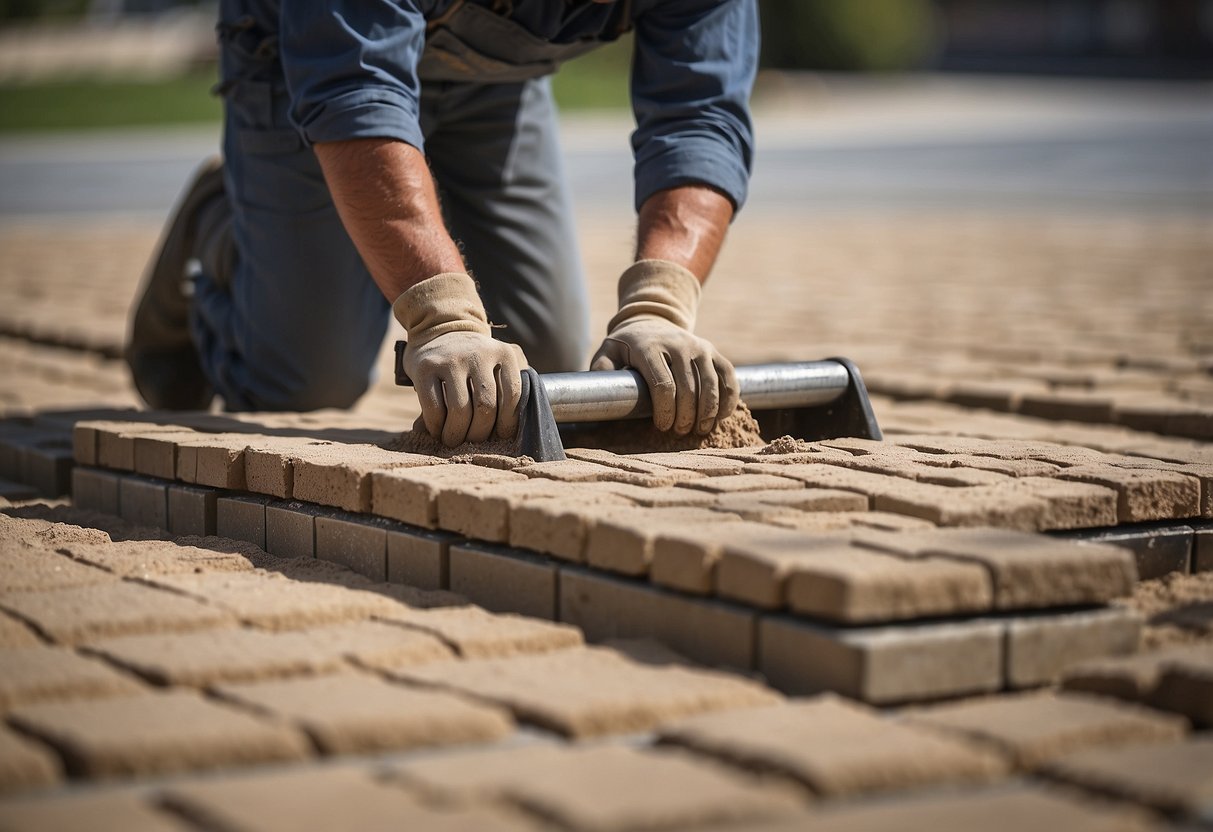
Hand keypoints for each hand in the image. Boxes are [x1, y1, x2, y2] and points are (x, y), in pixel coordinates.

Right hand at [404, 332, 524, 445]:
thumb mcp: (496, 363)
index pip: (513, 395)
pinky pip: (434, 406)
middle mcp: (479, 353)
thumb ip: (505, 389)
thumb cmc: (473, 359)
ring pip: (460, 410)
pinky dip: (436, 426)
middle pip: (486, 406)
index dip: (508, 422)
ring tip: (454, 440)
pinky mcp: (426, 367)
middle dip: (480, 432)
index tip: (501, 435)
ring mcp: (451, 359)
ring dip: (457, 433)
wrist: (440, 327)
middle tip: (473, 441)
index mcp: (504, 353)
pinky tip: (438, 430)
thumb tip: (508, 433)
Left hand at [591, 260, 737, 434]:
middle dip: (685, 416)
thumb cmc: (628, 346)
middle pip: (688, 388)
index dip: (665, 411)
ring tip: (699, 430)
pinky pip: (728, 376)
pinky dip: (728, 399)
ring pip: (711, 384)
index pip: (662, 385)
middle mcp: (678, 344)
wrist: (652, 321)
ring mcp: (699, 346)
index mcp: (649, 347)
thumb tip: (596, 391)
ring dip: (708, 412)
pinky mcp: (714, 352)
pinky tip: (720, 417)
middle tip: (678, 432)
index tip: (661, 427)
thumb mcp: (608, 352)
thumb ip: (602, 369)